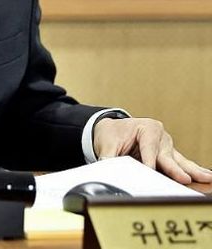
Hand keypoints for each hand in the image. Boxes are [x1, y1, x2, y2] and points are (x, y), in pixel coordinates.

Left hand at [93, 117, 211, 184]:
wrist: (112, 130)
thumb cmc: (111, 135)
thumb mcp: (106, 145)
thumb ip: (109, 158)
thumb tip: (108, 169)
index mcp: (146, 128)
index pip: (148, 148)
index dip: (148, 161)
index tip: (150, 172)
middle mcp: (160, 136)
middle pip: (166, 155)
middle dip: (174, 168)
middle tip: (184, 179)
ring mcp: (167, 146)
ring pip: (178, 160)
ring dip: (191, 171)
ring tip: (205, 178)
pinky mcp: (169, 156)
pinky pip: (181, 164)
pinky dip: (192, 171)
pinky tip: (206, 177)